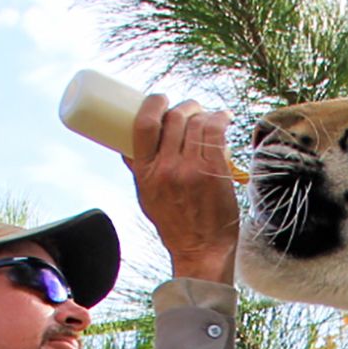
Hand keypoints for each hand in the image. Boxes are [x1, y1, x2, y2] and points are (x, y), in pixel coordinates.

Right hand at [128, 94, 239, 286]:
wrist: (201, 250)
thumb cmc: (174, 224)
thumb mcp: (146, 197)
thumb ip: (139, 171)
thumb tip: (124, 147)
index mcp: (145, 173)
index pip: (144, 125)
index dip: (153, 103)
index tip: (160, 98)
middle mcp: (166, 168)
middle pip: (174, 119)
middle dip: (183, 106)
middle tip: (190, 109)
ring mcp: (191, 169)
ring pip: (196, 123)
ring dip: (203, 113)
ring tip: (207, 115)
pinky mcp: (214, 171)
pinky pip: (216, 132)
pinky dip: (220, 119)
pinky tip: (222, 118)